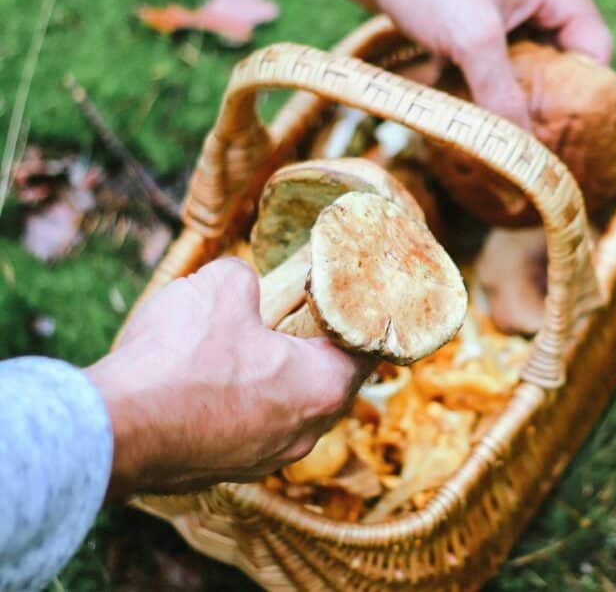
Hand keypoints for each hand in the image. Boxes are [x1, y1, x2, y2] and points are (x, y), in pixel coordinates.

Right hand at [86, 259, 374, 497]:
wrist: (114, 430)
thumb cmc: (181, 358)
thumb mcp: (222, 287)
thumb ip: (248, 279)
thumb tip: (245, 287)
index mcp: (322, 387)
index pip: (366, 352)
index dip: (359, 320)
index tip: (350, 301)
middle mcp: (305, 434)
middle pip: (329, 384)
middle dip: (317, 350)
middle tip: (303, 318)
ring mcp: (266, 460)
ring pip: (289, 412)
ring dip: (276, 381)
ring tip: (253, 347)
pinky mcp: (226, 472)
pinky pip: (249, 431)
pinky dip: (242, 406)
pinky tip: (214, 382)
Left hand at [325, 0, 611, 126]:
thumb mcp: (473, 41)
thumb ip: (502, 96)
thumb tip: (523, 151)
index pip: (594, 48)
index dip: (583, 92)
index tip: (564, 131)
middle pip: (558, 56)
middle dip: (543, 95)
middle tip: (527, 135)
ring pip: (521, 56)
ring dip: (506, 89)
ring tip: (494, 123)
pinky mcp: (469, 5)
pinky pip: (490, 51)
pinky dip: (480, 76)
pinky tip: (462, 100)